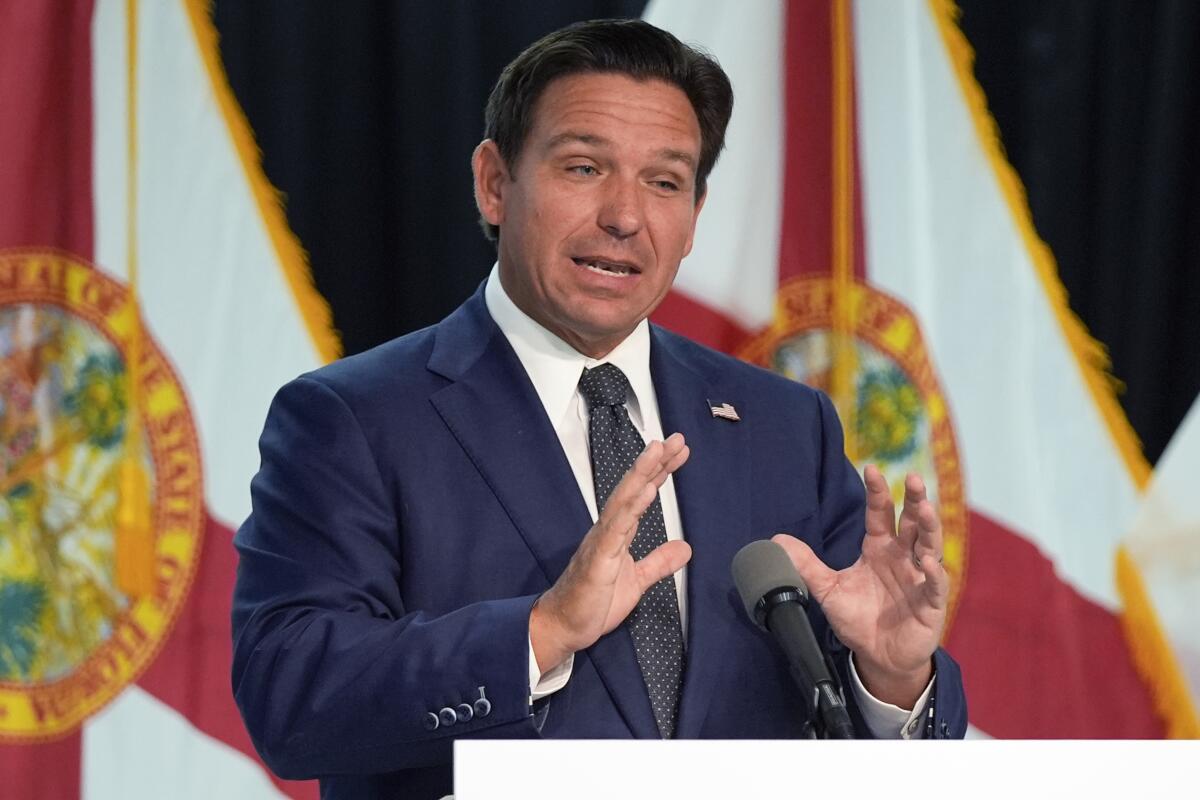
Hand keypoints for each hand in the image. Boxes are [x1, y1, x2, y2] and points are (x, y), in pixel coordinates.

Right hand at [530, 433, 691, 671]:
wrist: (564, 627)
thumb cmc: (593, 602)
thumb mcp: (637, 581)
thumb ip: (658, 562)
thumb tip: (685, 547)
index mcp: (618, 533)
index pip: (642, 495)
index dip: (660, 472)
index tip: (679, 451)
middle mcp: (609, 530)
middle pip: (634, 489)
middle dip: (655, 463)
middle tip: (676, 439)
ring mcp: (601, 542)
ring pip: (623, 501)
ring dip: (642, 475)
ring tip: (659, 451)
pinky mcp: (597, 560)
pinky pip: (615, 530)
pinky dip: (630, 509)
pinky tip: (644, 492)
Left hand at [772, 465, 947, 707]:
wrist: (877, 656)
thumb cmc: (858, 618)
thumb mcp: (828, 589)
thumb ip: (807, 565)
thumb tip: (777, 541)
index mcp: (880, 549)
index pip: (880, 514)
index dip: (877, 492)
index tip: (871, 468)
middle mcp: (903, 558)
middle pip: (912, 522)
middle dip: (914, 500)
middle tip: (914, 478)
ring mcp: (919, 578)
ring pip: (929, 546)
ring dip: (929, 528)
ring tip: (925, 509)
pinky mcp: (930, 604)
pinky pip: (934, 585)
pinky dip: (934, 573)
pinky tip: (930, 562)